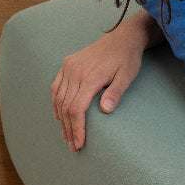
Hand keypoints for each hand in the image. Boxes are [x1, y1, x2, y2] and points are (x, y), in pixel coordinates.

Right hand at [51, 13, 155, 150]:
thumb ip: (116, 93)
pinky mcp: (67, 64)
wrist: (122, 37)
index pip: (77, 109)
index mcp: (90, 77)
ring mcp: (69, 67)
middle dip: (69, 129)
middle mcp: (75, 72)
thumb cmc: (127, 59)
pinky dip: (56, 103)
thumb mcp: (127, 76)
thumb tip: (105, 110)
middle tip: (73, 147)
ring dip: (61, 119)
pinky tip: (59, 116)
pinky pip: (56, 86)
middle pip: (66, 107)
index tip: (79, 144)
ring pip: (59, 98)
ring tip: (66, 135)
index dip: (77, 129)